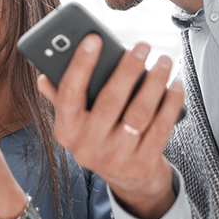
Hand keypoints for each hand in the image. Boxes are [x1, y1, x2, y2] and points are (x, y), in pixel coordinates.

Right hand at [37, 36, 184, 218]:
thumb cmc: (100, 136)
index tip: (94, 38)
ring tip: (163, 61)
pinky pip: (160, 127)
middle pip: (110, 100)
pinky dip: (170, 103)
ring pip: (139, 113)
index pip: (69, 93)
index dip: (80, 64)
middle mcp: (87, 147)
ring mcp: (115, 158)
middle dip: (128, 69)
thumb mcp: (77, 121)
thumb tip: (43, 77)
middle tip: (142, 46)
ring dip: (154, 83)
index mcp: (66, 131)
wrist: (128, 179)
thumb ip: (62, 97)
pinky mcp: (142, 164)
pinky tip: (175, 84)